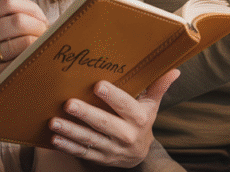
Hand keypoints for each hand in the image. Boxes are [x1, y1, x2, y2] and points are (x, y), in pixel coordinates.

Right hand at [0, 0, 49, 108]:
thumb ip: (8, 18)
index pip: (9, 1)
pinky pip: (22, 62)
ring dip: (41, 43)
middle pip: (19, 20)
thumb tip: (48, 18)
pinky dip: (34, 59)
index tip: (41, 18)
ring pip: (25, 41)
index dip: (31, 8)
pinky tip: (34, 61)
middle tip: (47, 35)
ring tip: (43, 48)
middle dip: (40, 26)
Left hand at [47, 69, 179, 167]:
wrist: (139, 154)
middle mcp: (126, 135)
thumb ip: (158, 87)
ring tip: (54, 122)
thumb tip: (175, 70)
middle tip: (68, 103)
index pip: (125, 105)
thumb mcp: (152, 105)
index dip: (112, 96)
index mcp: (139, 119)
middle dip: (86, 114)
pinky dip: (67, 146)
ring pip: (89, 139)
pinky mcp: (100, 158)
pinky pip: (82, 152)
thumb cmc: (142, 121)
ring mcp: (112, 149)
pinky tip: (54, 138)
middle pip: (104, 124)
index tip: (98, 85)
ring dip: (70, 131)